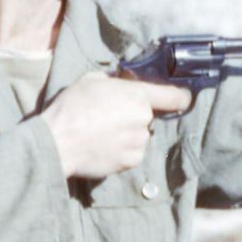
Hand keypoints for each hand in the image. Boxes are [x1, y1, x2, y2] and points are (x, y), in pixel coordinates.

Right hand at [41, 73, 191, 179]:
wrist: (58, 142)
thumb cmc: (71, 108)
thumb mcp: (90, 81)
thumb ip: (113, 81)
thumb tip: (119, 84)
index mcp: (138, 95)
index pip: (173, 96)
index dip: (181, 97)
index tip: (184, 99)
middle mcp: (144, 118)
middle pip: (147, 116)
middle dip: (133, 116)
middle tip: (109, 118)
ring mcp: (139, 141)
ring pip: (139, 135)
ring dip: (128, 135)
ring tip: (102, 134)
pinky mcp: (132, 161)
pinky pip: (132, 152)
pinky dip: (122, 150)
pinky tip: (103, 146)